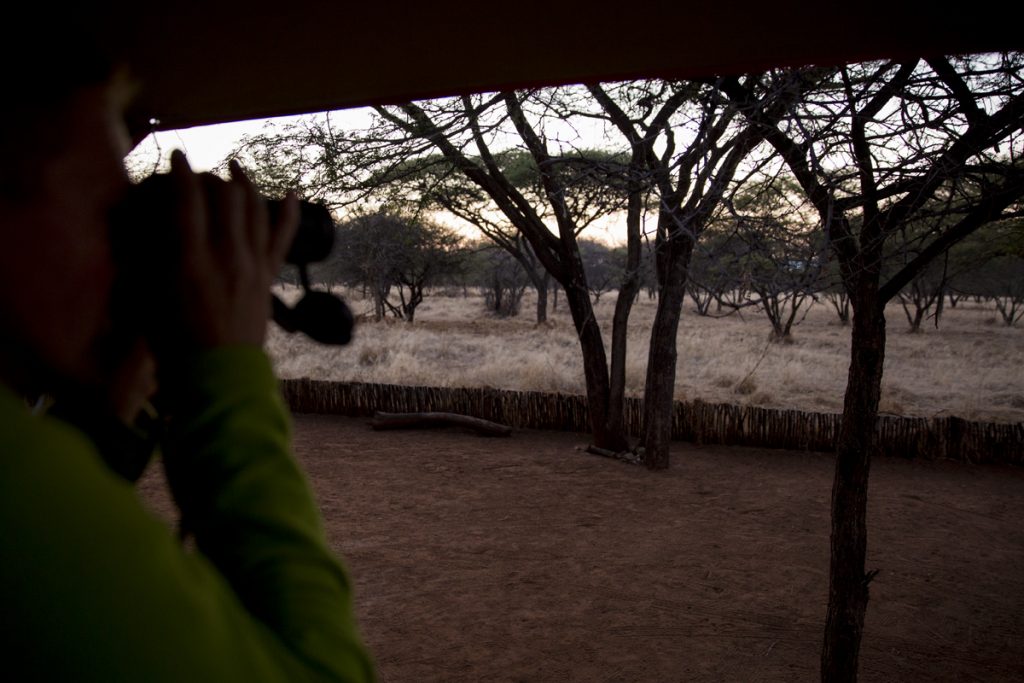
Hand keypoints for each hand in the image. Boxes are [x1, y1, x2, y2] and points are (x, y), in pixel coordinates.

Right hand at [153, 150, 298, 361]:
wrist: (217, 375)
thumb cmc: (172, 340)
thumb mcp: (146, 295)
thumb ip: (145, 255)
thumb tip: (145, 221)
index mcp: (189, 260)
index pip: (188, 199)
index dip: (182, 171)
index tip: (177, 156)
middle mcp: (226, 256)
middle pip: (225, 196)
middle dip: (211, 176)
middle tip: (200, 175)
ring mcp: (252, 265)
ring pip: (254, 209)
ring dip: (244, 184)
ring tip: (234, 169)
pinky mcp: (268, 277)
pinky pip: (283, 238)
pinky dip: (288, 213)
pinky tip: (291, 193)